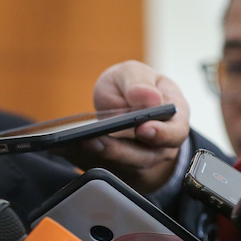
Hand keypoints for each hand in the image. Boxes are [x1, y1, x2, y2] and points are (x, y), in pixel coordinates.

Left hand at [60, 60, 189, 193]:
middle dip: (121, 151)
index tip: (142, 129)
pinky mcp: (115, 166)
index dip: (161, 134)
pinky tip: (66, 148)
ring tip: (81, 143)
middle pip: (146, 156)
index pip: (174, 132)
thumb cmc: (132, 84)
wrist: (119, 98)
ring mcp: (138, 158)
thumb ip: (139, 83)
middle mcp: (160, 144)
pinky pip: (102, 167)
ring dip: (102, 156)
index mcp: (173, 118)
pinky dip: (83, 159)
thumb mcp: (134, 73)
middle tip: (98, 141)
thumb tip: (149, 97)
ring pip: (123, 166)